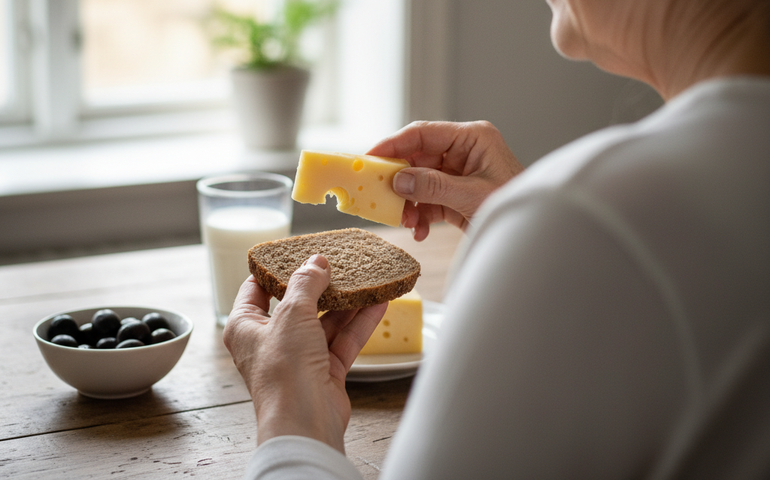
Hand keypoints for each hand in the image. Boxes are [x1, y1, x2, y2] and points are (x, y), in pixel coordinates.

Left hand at [222, 255, 387, 452]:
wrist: (304, 422)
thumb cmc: (284, 371)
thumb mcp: (292, 314)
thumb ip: (306, 283)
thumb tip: (316, 263)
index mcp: (246, 327)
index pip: (256, 289)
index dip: (275, 269)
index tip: (296, 251)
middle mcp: (270, 342)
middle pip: (297, 305)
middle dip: (321, 285)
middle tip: (340, 263)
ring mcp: (298, 358)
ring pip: (325, 322)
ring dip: (347, 303)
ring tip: (367, 279)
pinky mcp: (324, 372)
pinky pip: (343, 340)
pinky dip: (359, 323)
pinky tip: (379, 303)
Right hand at [367, 121, 523, 240]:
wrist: (532, 235)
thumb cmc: (514, 208)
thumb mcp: (471, 196)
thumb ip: (433, 187)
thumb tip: (399, 180)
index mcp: (472, 138)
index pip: (423, 134)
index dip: (393, 144)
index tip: (369, 158)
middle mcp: (464, 151)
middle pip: (417, 159)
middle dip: (400, 182)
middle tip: (380, 196)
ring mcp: (459, 173)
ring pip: (419, 182)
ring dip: (409, 204)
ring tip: (406, 222)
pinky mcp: (456, 195)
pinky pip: (428, 200)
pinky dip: (420, 215)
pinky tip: (419, 231)